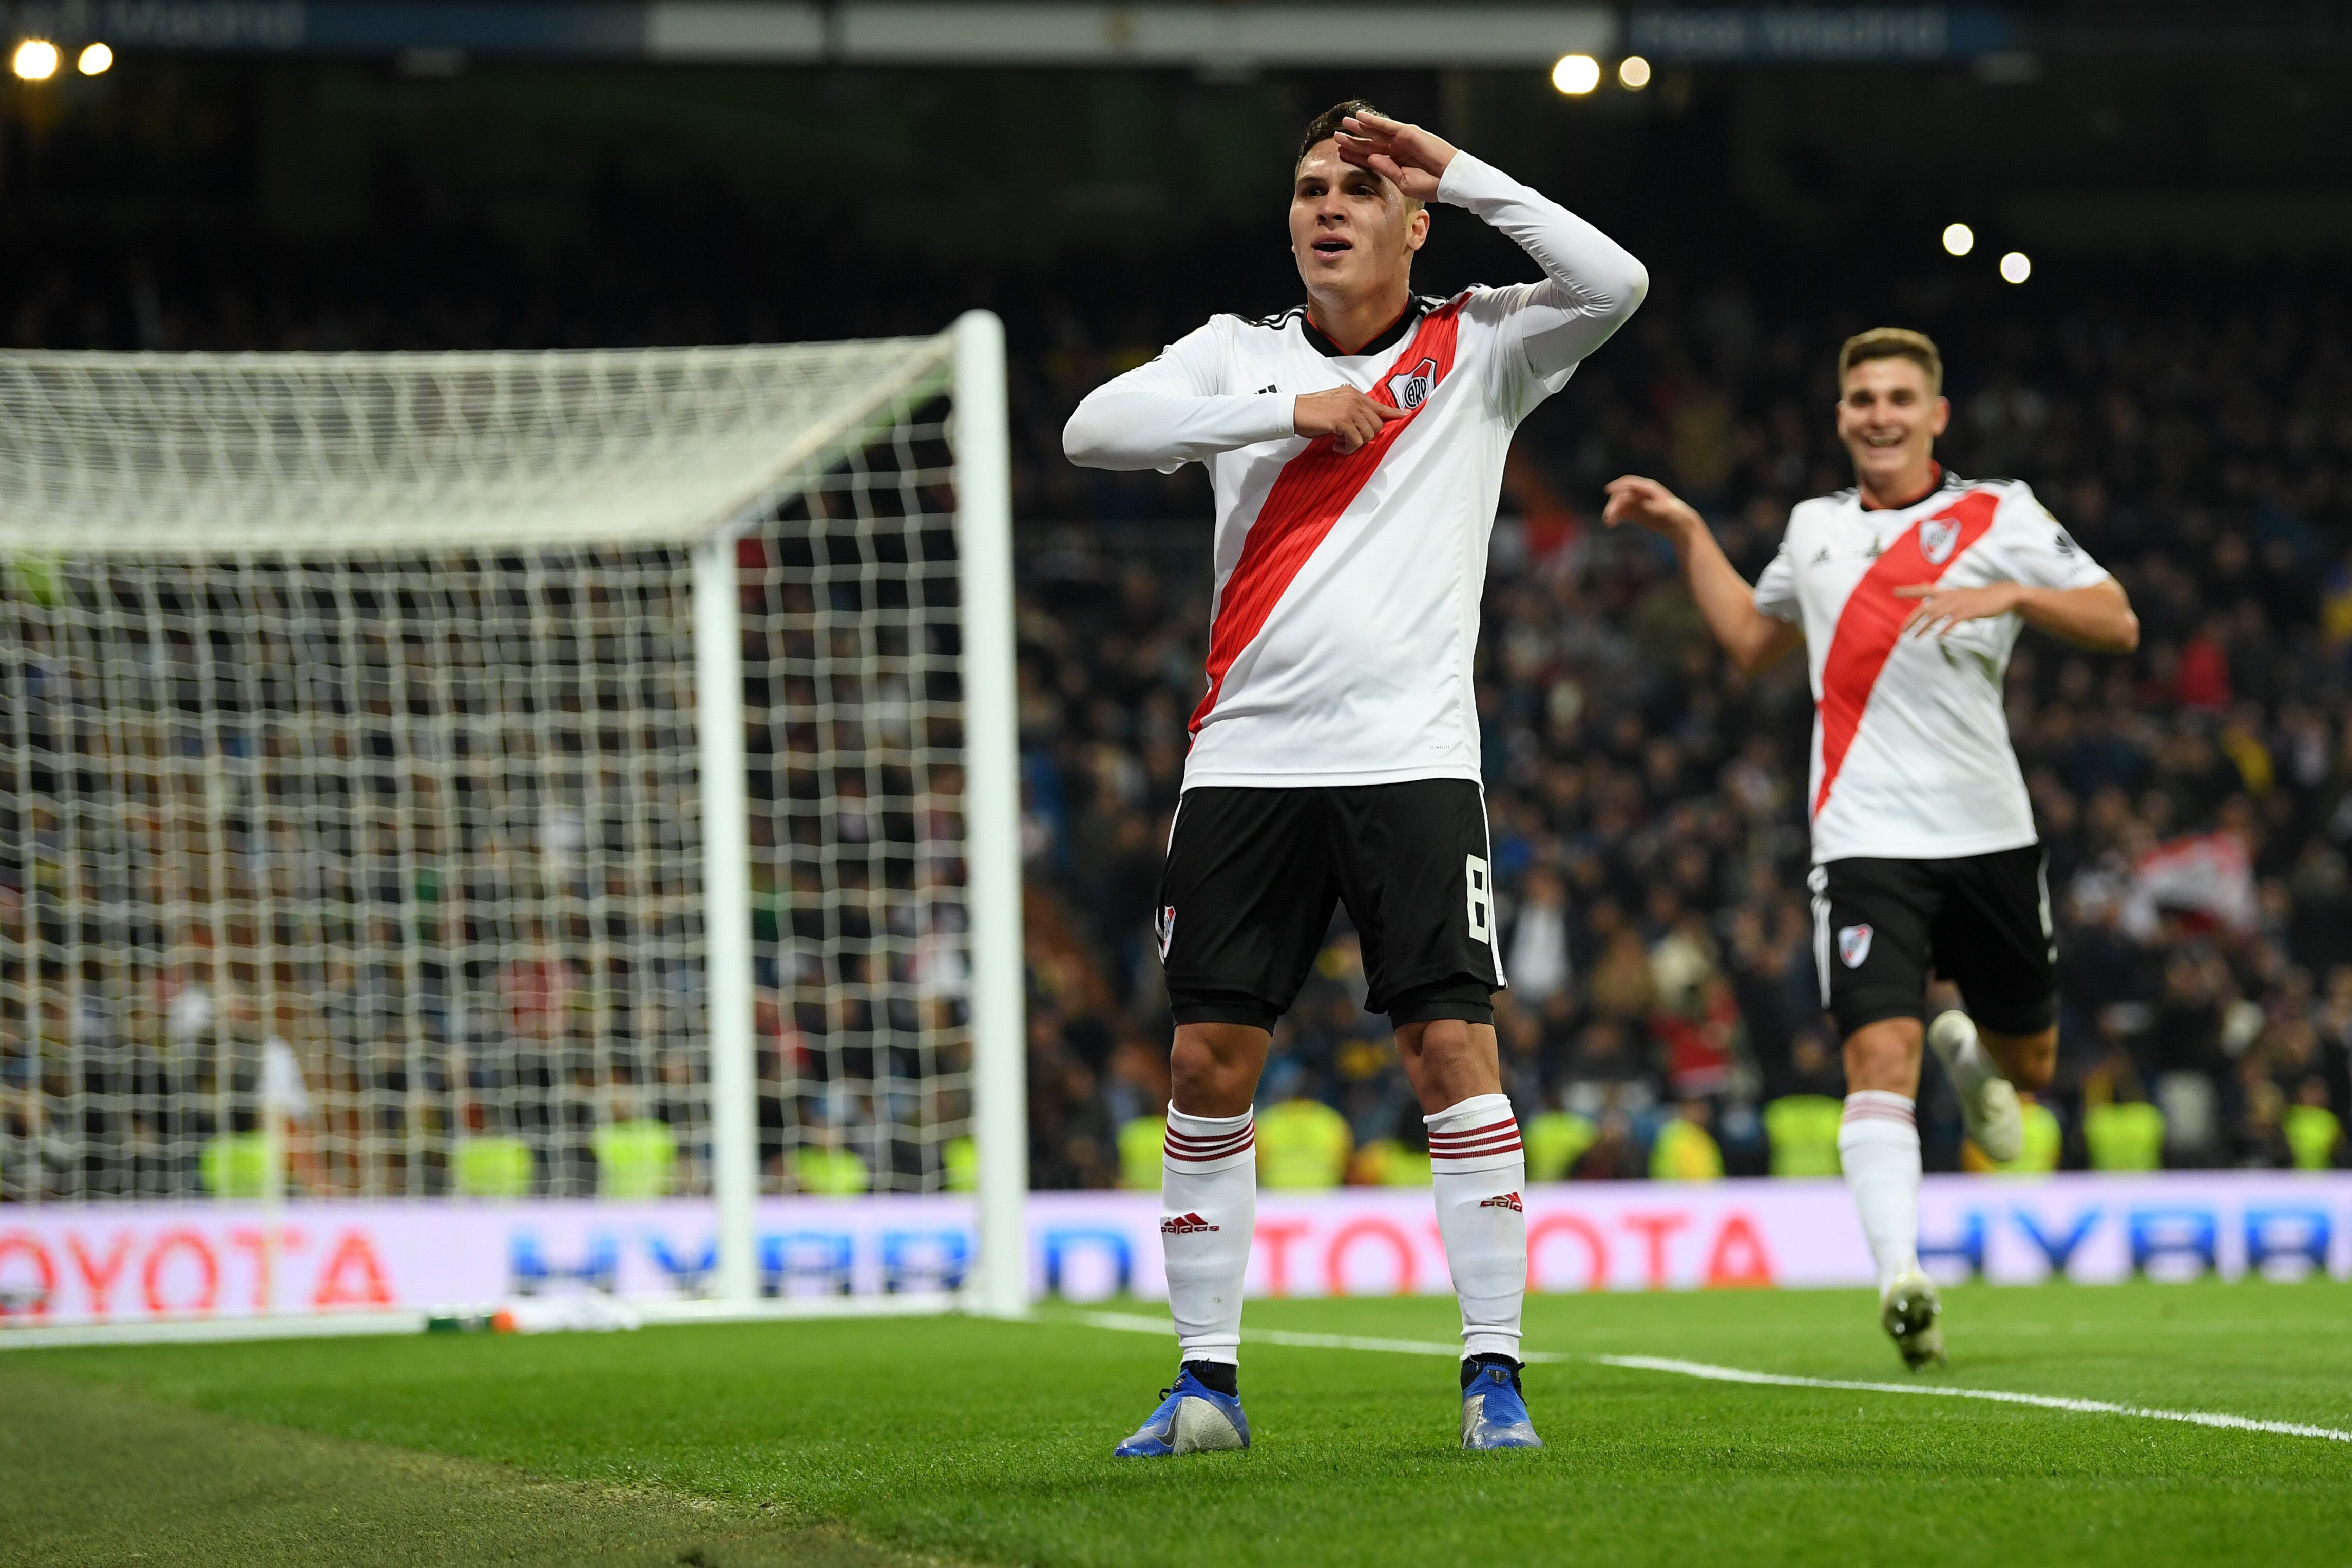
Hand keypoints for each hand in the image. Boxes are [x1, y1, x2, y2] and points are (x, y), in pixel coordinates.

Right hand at [1294, 386, 1406, 453]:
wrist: (1293, 412)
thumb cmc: (1311, 412)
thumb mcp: (1336, 406)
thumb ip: (1352, 411)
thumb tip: (1364, 426)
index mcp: (1353, 394)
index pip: (1379, 405)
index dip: (1394, 412)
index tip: (1406, 414)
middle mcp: (1354, 399)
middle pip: (1376, 425)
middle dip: (1365, 437)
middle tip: (1348, 440)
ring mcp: (1349, 409)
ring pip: (1367, 435)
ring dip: (1354, 444)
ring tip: (1339, 443)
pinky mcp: (1342, 421)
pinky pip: (1355, 442)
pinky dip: (1347, 448)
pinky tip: (1335, 445)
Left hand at [1334, 111, 1457, 201]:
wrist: (1450, 180)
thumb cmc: (1431, 185)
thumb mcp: (1403, 182)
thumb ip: (1386, 169)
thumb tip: (1369, 158)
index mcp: (1396, 164)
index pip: (1370, 158)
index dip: (1355, 156)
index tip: (1340, 153)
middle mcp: (1397, 150)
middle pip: (1370, 144)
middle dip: (1353, 140)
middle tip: (1336, 137)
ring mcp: (1402, 140)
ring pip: (1376, 133)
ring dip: (1360, 128)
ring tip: (1343, 124)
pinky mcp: (1408, 133)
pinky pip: (1387, 125)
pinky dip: (1373, 121)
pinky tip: (1360, 117)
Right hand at [1601, 475, 1703, 546]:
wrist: (1678, 524)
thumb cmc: (1675, 515)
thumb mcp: (1667, 512)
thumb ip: (1653, 508)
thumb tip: (1643, 506)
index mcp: (1649, 488)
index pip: (1630, 483)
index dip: (1618, 485)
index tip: (1607, 491)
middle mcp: (1640, 494)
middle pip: (1622, 496)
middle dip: (1614, 505)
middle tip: (1608, 518)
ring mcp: (1636, 503)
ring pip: (1619, 505)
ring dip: (1612, 512)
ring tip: (1608, 523)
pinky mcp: (1634, 513)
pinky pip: (1621, 513)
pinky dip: (1615, 517)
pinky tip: (1611, 524)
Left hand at [1894, 581, 2021, 636]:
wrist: (2001, 595)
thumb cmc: (1978, 597)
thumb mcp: (1958, 593)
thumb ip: (1942, 594)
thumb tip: (1927, 587)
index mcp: (1947, 592)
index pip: (1924, 589)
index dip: (1909, 590)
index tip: (1894, 591)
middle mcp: (1950, 596)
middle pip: (1926, 606)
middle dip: (1912, 618)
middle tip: (1902, 630)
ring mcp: (1960, 604)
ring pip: (1937, 615)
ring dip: (1924, 626)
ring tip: (1915, 637)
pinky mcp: (1970, 611)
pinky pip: (1954, 620)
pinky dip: (1946, 627)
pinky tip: (1939, 635)